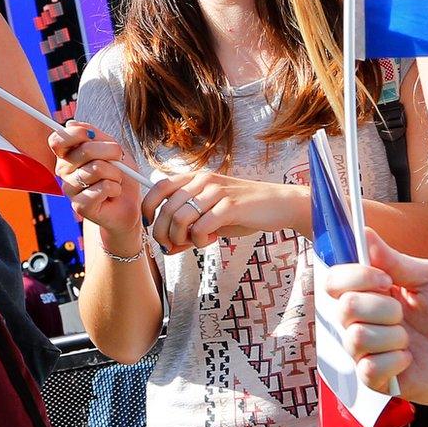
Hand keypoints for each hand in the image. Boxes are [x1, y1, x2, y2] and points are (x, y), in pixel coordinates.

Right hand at [53, 121, 143, 235]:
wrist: (128, 205)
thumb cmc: (119, 175)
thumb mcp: (111, 149)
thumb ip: (95, 135)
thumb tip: (71, 123)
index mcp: (67, 155)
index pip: (58, 139)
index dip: (76, 133)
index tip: (93, 135)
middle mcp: (63, 171)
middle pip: (85, 151)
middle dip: (111, 152)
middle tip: (119, 160)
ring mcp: (70, 189)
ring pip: (96, 169)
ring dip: (115, 174)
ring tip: (115, 180)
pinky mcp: (79, 206)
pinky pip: (101, 188)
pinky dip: (115, 188)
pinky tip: (113, 193)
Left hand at [139, 169, 304, 253]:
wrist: (278, 204)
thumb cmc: (243, 211)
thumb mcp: (211, 217)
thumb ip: (188, 229)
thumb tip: (167, 248)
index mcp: (195, 178)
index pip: (159, 187)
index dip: (148, 207)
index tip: (149, 224)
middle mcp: (203, 181)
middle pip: (167, 208)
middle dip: (163, 233)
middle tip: (172, 246)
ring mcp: (216, 192)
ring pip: (180, 218)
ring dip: (181, 238)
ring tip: (194, 242)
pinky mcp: (230, 206)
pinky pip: (200, 227)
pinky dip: (198, 240)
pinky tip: (209, 241)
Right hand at [325, 230, 427, 405]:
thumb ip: (394, 260)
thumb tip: (365, 232)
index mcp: (367, 293)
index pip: (334, 281)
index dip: (355, 277)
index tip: (386, 279)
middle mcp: (358, 322)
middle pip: (344, 308)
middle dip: (382, 307)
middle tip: (403, 312)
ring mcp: (364, 352)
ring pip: (357, 338)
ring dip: (393, 336)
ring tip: (410, 339)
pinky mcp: (375, 379)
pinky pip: (369, 368)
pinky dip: (396, 361)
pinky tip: (409, 360)